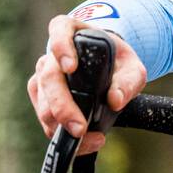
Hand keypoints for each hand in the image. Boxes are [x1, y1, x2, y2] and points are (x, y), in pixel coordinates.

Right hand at [26, 14, 147, 155]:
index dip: (61, 48)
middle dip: (62, 107)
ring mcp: (42, 78)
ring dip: (60, 126)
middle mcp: (51, 55)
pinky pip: (45, 119)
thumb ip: (128, 81)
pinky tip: (82, 142)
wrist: (108, 71)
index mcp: (70, 32)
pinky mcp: (41, 99)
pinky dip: (61, 133)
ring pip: (42, 104)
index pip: (59, 30)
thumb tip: (116, 100)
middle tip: (79, 128)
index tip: (70, 67)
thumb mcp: (132, 67)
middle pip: (48, 79)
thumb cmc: (117, 63)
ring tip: (89, 139)